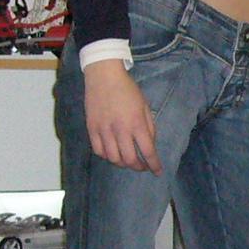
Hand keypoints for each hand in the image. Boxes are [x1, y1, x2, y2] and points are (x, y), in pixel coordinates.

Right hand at [82, 59, 161, 173]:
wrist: (104, 76)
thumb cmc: (127, 89)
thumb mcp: (144, 106)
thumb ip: (149, 127)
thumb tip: (149, 145)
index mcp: (137, 123)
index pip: (147, 151)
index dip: (154, 165)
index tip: (157, 171)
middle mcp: (120, 129)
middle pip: (129, 159)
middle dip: (138, 167)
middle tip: (142, 166)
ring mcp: (104, 130)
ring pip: (113, 158)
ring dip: (123, 164)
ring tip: (128, 161)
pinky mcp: (91, 128)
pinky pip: (99, 151)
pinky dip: (107, 156)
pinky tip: (113, 154)